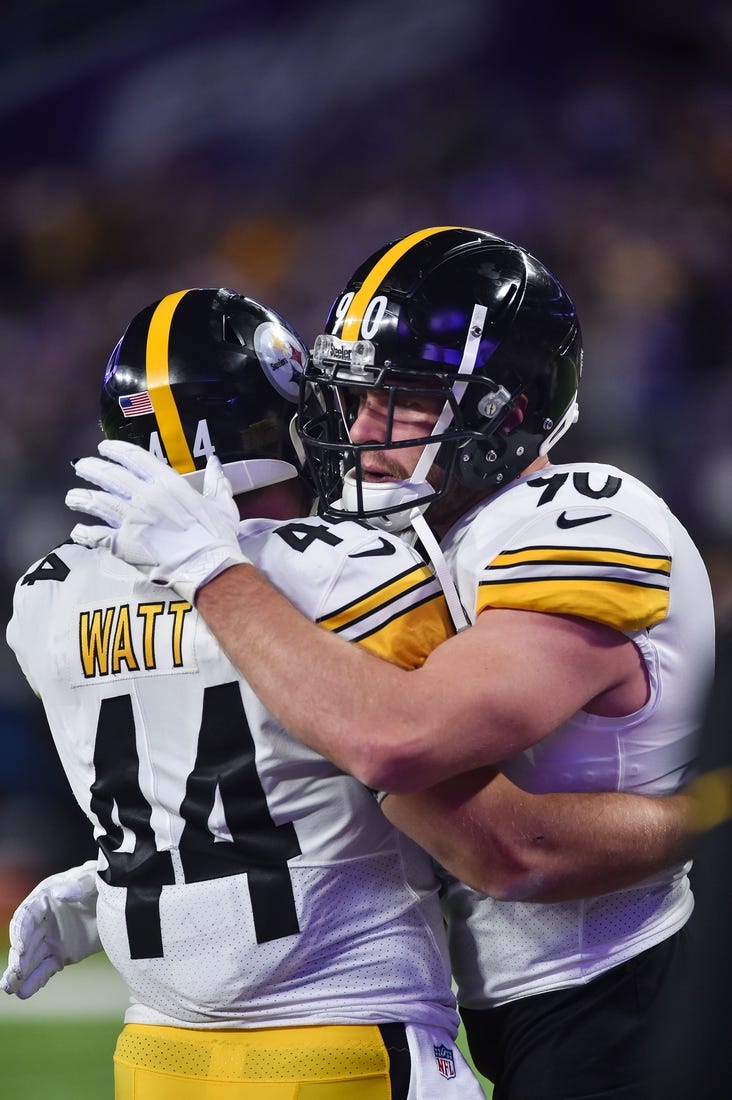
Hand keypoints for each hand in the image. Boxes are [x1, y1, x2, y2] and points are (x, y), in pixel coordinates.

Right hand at [2, 861, 101, 998]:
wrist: (118, 900)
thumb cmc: (101, 881)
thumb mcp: (92, 878)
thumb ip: (79, 884)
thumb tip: (62, 894)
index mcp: (44, 898)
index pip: (27, 916)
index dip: (21, 932)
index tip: (21, 947)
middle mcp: (43, 921)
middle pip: (25, 940)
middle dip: (18, 958)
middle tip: (15, 974)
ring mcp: (51, 939)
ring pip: (31, 958)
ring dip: (19, 973)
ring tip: (9, 989)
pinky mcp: (61, 955)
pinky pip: (45, 969)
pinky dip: (35, 980)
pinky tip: (24, 993)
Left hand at [66, 439, 247, 602]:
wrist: (207, 567)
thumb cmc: (216, 537)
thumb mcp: (222, 504)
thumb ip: (216, 482)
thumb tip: (215, 463)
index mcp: (167, 483)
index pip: (134, 458)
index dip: (115, 450)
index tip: (103, 448)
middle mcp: (144, 496)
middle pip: (109, 476)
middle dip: (91, 469)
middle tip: (81, 466)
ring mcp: (130, 519)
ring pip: (97, 502)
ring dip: (81, 498)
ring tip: (72, 497)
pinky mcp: (121, 543)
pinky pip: (95, 535)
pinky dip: (83, 533)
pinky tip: (78, 531)